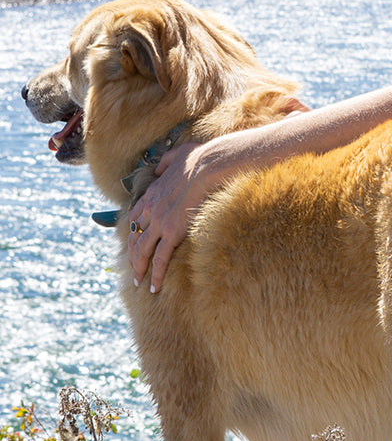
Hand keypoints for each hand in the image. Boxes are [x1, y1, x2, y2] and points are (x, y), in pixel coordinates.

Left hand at [127, 139, 217, 292]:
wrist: (210, 164)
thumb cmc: (201, 157)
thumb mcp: (178, 154)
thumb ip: (167, 160)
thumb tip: (162, 164)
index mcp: (152, 192)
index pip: (136, 217)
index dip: (134, 231)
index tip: (136, 241)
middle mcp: (151, 209)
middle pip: (134, 238)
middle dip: (132, 256)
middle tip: (133, 270)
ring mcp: (159, 222)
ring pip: (142, 251)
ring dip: (140, 269)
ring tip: (141, 283)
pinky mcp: (172, 233)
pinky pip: (160, 258)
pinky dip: (156, 274)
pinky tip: (154, 286)